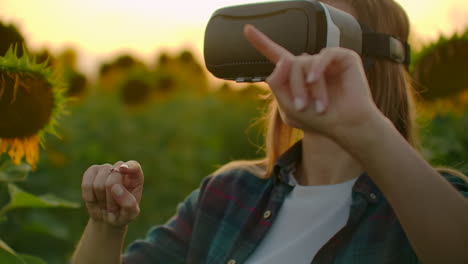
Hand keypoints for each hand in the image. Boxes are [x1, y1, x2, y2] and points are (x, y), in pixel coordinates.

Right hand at [81, 161, 143, 226]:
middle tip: (113, 208)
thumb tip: (116, 188)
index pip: (134, 166)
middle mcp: (121, 169)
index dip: (129, 167)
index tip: (122, 170)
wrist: (107, 217)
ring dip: (100, 198)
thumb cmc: (122, 214)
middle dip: (111, 197)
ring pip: (98, 182)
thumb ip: (129, 204)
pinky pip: (86, 184)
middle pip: (114, 177)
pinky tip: (94, 199)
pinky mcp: (92, 171)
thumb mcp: (130, 214)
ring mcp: (105, 168)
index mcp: (135, 177)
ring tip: (105, 203)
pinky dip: (89, 196)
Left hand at [243, 24, 383, 140]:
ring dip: (308, 87)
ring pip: (305, 62)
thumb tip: (285, 58)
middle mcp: (310, 64)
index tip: (246, 30)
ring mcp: (326, 60)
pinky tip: (315, 80)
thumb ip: (278, 83)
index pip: (276, 55)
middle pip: (288, 64)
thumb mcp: (288, 106)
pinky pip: (323, 55)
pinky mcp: (343, 58)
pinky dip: (317, 69)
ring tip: (318, 106)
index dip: (261, 42)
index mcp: (296, 75)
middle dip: (293, 87)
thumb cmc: (319, 120)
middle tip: (301, 106)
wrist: (346, 126)